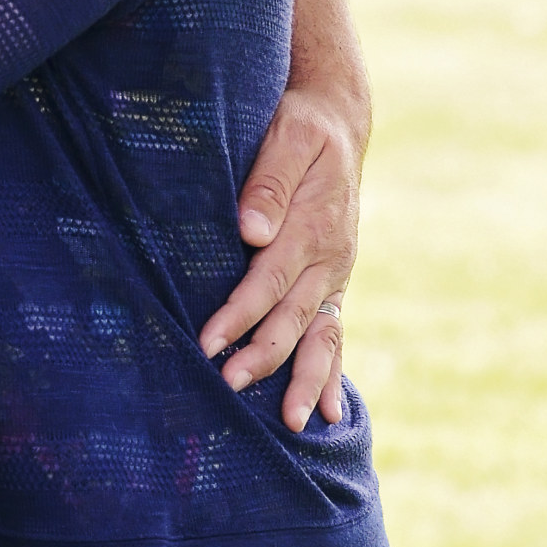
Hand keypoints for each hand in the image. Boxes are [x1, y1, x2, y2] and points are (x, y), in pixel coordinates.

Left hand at [198, 90, 359, 433]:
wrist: (339, 122)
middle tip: (229, 386)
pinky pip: (334, 334)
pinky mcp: (332, 283)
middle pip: (293, 317)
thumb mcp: (288, 135)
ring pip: (322, 336)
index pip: (268, 280)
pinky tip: (330, 413)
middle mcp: (329, 258)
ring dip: (307, 380)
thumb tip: (250, 229)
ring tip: (293, 423)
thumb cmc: (301, 126)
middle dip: (263, 356)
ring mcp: (335, 275)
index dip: (238, 314)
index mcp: (313, 227)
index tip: (207, 343)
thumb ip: (270, 180)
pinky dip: (332, 372)